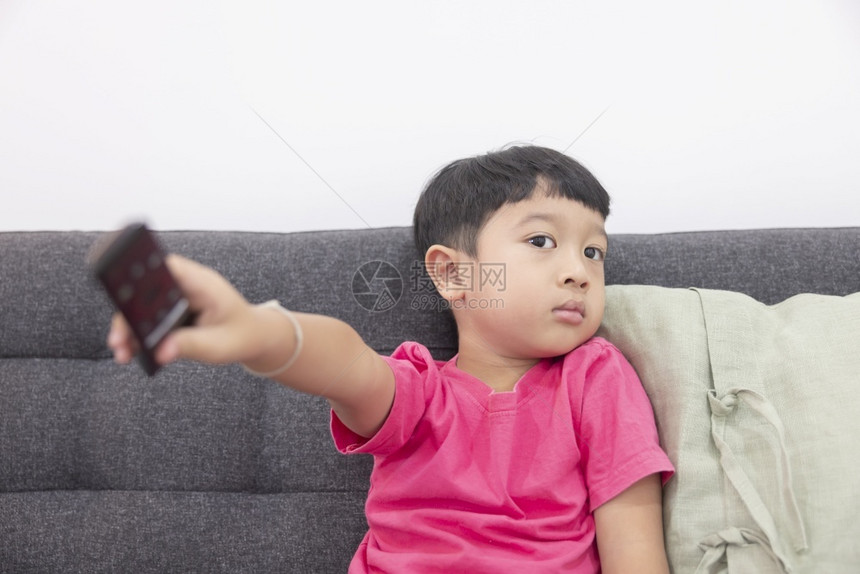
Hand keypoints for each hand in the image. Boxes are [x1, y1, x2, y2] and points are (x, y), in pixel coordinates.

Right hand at [107, 255, 265, 367]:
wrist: (253, 339)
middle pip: (147, 289)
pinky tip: (130, 352)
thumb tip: (161, 350)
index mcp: (201, 284)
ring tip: (122, 350)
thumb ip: (191, 345)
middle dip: (129, 312)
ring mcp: (176, 300)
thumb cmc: (242, 335)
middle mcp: (186, 287)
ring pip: (143, 306)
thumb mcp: (219, 344)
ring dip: (129, 327)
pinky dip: (138, 335)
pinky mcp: (171, 314)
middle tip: (118, 337)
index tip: (123, 291)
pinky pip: (148, 319)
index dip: (142, 273)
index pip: (168, 267)